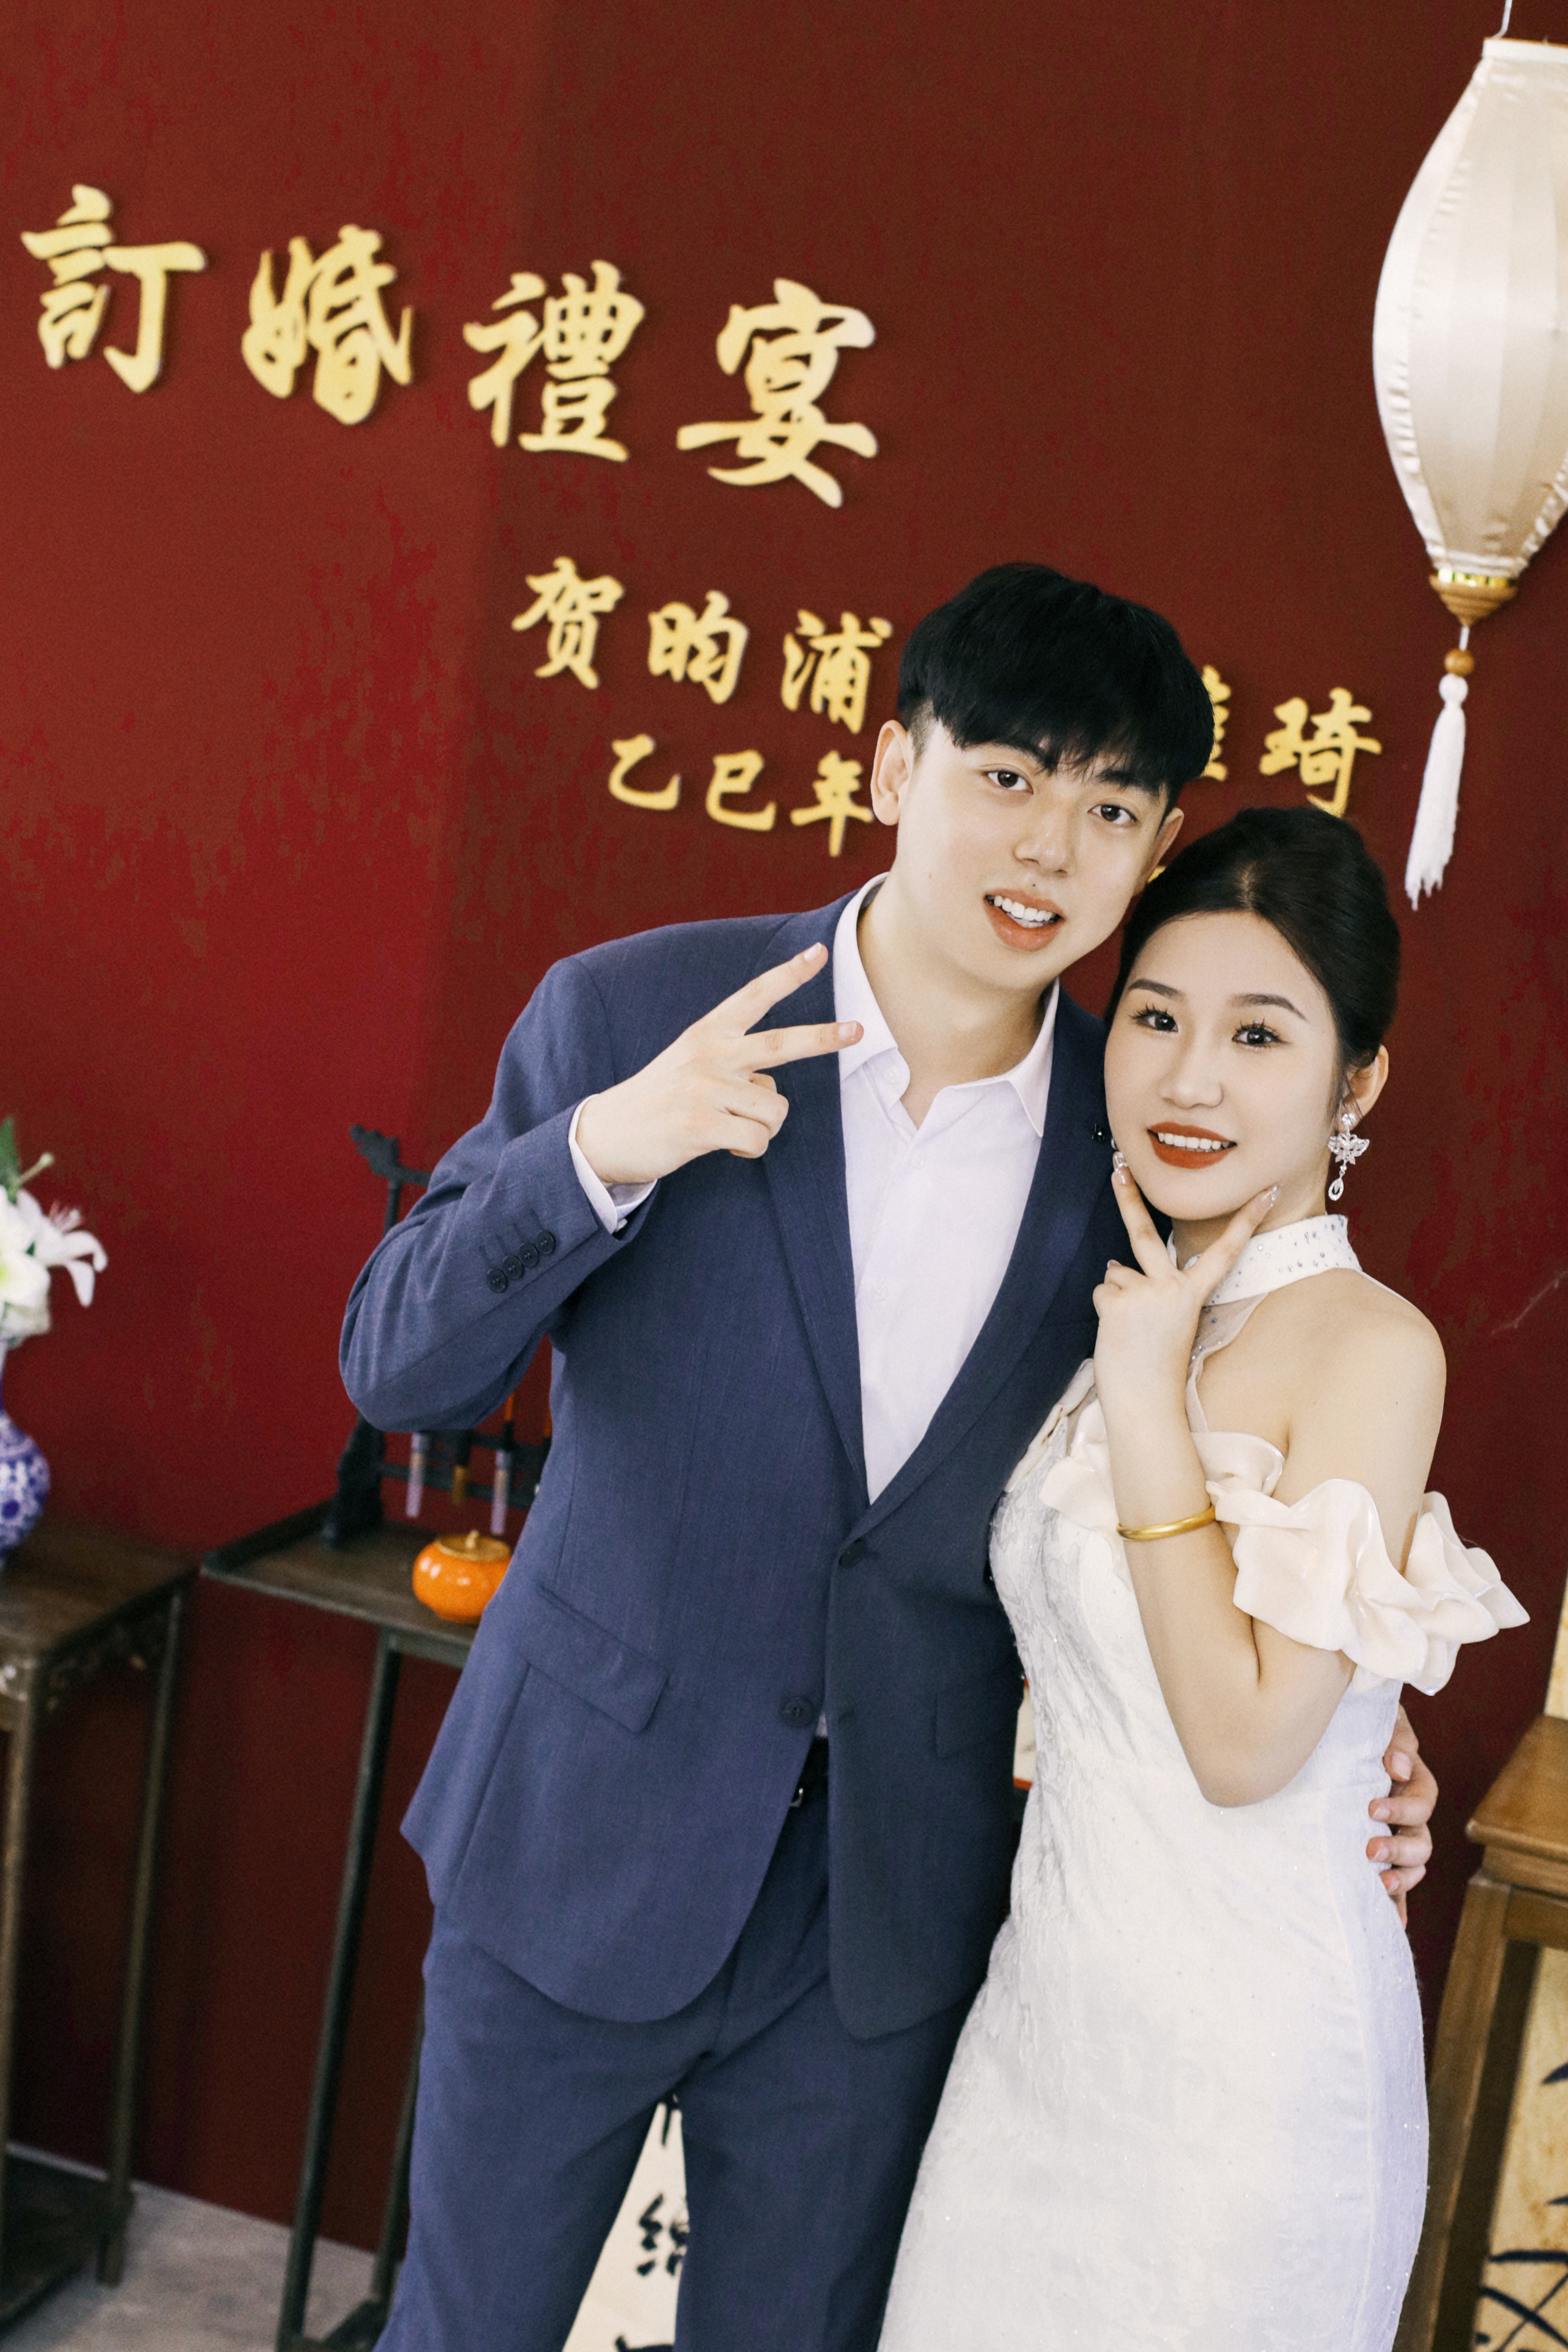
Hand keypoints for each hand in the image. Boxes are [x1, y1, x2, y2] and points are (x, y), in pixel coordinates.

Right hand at [574, 943, 859, 1186]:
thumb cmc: (659, 1101)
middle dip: (824, 1037)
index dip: (789, 974)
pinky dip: (750, 1151)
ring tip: (731, 1129)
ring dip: (763, 1128)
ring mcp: (705, 1089)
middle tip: (859, 1030)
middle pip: (781, 1043)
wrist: (605, 1134)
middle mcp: (710, 1055)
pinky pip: (758, 1140)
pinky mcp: (702, 1125)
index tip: (819, 952)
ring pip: (774, 1109)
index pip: (754, 996)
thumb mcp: (690, 1064)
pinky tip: (725, 1148)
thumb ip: (733, 1065)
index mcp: (707, 1033)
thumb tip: (770, 1089)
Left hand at [1091, 1166, 1276, 1420]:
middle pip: (1147, 1233)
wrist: (1146, 1405)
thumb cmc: (1157, 1370)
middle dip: (1129, 1197)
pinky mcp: (1120, 1301)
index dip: (1245, 1220)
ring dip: (1118, 1295)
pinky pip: (1103, 1291)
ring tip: (1129, 1330)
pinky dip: (1105, 1310)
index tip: (1264, 1190)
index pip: (1224, 1251)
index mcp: (1194, 1296)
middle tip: (1118, 1166)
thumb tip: (1114, 1264)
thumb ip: (1152, 1290)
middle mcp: (1173, 1288)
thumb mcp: (1167, 1324)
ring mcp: (1146, 1292)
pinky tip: (1117, 1333)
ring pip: (1117, 1273)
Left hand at [1369, 1702, 1434, 1926]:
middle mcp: (1407, 1811)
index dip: (1404, 1806)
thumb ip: (1395, 1737)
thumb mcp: (1379, 1721)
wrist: (1335, 1733)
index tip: (1373, 1806)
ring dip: (1402, 1877)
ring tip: (1380, 1883)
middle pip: (1421, 1839)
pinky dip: (1400, 1903)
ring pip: (1414, 1864)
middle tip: (1370, 1848)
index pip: (1422, 1798)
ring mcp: (1395, 1833)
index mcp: (1410, 1779)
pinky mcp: (1380, 1852)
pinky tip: (1395, 1921)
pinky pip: (1397, 1882)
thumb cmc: (1358, 1721)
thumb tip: (1399, 1765)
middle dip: (1399, 1848)